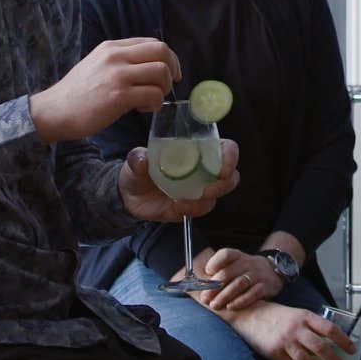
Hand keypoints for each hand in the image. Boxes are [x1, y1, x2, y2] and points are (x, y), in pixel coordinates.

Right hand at [30, 39, 180, 141]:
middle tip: (167, 86)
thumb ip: (120, 61)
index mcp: (111, 47)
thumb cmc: (76, 94)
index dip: (168, 58)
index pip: (152, 42)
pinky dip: (155, 104)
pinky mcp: (119, 96)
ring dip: (163, 89)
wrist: (53, 111)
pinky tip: (141, 109)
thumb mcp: (97, 65)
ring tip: (149, 100)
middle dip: (172, 69)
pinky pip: (154, 95)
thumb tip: (149, 66)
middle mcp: (115, 56)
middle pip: (162, 51)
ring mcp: (117, 75)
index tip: (169, 72)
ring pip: (161, 72)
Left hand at [120, 139, 239, 221]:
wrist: (130, 195)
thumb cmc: (139, 169)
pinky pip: (199, 210)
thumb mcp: (135, 160)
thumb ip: (138, 158)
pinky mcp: (191, 207)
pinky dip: (190, 210)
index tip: (223, 168)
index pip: (225, 149)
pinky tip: (175, 207)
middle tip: (206, 190)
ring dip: (204, 201)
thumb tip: (142, 159)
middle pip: (230, 176)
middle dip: (223, 185)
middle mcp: (203, 170)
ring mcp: (199, 190)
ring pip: (217, 196)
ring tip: (182, 202)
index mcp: (198, 150)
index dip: (230, 157)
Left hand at [196, 247, 284, 311]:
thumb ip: (219, 273)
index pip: (226, 254)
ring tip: (214, 305)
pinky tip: (231, 306)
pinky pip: (253, 293)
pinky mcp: (266, 286)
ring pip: (239, 283)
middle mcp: (248, 263)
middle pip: (229, 273)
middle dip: (214, 287)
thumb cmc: (246, 271)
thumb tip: (196, 285)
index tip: (207, 273)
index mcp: (238, 256)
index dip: (215, 263)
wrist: (273, 272)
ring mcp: (258, 274)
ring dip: (225, 295)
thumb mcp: (235, 266)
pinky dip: (241, 301)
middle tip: (205, 298)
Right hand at [226, 302, 353, 359]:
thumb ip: (311, 326)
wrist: (250, 315)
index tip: (353, 349)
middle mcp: (296, 328)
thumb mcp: (296, 314)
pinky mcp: (275, 353)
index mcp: (305, 316)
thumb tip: (330, 342)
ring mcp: (285, 342)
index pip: (329, 328)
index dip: (343, 340)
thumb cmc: (276, 316)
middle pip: (320, 347)